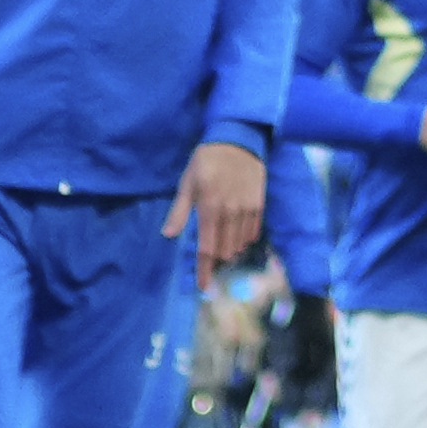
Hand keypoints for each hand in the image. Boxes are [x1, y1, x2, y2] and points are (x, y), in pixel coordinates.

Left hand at [176, 144, 267, 265]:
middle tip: (210, 257)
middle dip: (216, 259)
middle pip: (224, 250)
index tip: (204, 286)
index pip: (207, 248)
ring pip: (239, 244)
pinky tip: (238, 236)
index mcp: (209, 209)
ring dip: (230, 250)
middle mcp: (230, 213)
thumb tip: (167, 235)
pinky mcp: (259, 204)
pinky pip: (253, 232)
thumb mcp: (187, 183)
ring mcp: (247, 210)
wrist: (238, 140)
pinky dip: (244, 239)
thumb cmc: (206, 161)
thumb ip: (179, 211)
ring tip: (224, 246)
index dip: (205, 270)